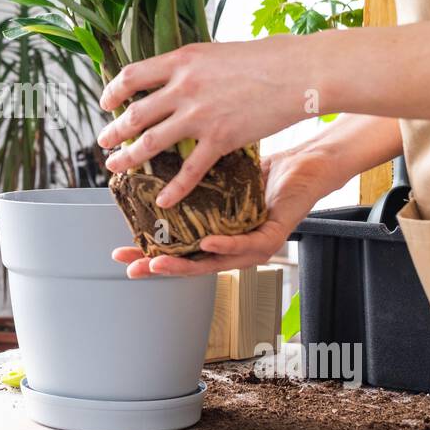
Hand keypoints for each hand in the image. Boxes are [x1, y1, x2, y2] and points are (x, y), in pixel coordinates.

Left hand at [96, 36, 314, 207]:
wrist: (299, 72)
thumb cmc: (267, 57)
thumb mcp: (218, 51)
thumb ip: (193, 66)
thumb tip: (178, 73)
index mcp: (182, 60)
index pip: (131, 76)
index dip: (113, 91)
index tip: (107, 102)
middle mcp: (184, 87)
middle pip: (134, 114)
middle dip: (114, 131)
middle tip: (103, 142)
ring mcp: (200, 115)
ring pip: (151, 142)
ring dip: (129, 158)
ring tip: (116, 167)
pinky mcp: (221, 139)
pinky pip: (189, 170)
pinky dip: (174, 188)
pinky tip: (163, 200)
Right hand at [111, 145, 338, 277]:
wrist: (304, 163)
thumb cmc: (264, 172)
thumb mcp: (219, 177)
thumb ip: (193, 184)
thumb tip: (154, 168)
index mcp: (218, 234)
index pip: (180, 249)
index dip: (151, 253)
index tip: (124, 253)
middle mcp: (234, 246)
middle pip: (192, 263)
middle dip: (160, 267)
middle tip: (134, 267)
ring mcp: (253, 246)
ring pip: (215, 263)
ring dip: (186, 264)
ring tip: (160, 262)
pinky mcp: (273, 236)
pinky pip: (246, 246)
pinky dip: (225, 245)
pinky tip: (206, 242)